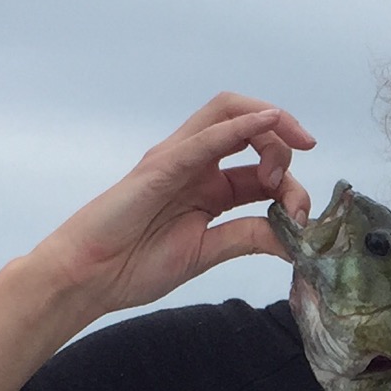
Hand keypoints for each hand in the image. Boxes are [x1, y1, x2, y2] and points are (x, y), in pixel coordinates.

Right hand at [32, 92, 314, 323]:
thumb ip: (248, 236)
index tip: (302, 217)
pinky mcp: (159, 166)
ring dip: (270, 124)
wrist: (87, 277)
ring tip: (295, 149)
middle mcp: (195, 163)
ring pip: (229, 113)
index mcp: (208, 185)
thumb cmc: (135, 264)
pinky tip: (267, 123)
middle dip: (286, 144)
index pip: (260, 163)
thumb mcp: (207, 251)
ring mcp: (177, 159)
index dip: (291, 182)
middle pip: (250, 126)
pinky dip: (239, 125)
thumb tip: (296, 238)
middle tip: (297, 192)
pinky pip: (204, 137)